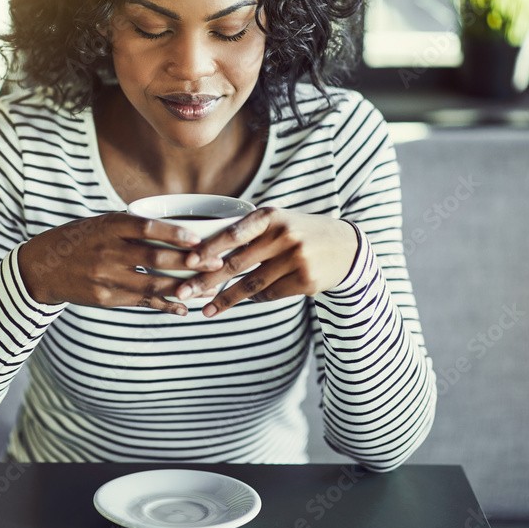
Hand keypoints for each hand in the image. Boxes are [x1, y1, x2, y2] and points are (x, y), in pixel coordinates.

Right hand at [17, 213, 221, 315]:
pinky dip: (164, 305)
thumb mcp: (102, 224)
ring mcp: (106, 277)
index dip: (173, 233)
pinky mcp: (105, 298)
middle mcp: (107, 251)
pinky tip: (183, 308)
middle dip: (188, 263)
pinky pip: (141, 303)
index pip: (145, 227)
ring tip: (208, 289)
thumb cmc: (82, 239)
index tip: (198, 238)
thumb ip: (134, 227)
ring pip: (152, 285)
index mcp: (109, 226)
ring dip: (183, 288)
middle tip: (216, 263)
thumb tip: (180, 229)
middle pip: (154, 258)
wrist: (43, 267)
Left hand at [174, 208, 359, 316]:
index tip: (188, 261)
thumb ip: (248, 232)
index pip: (234, 232)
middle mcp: (284, 235)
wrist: (346, 247)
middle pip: (237, 263)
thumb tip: (203, 257)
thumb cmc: (299, 232)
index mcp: (271, 216)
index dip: (209, 247)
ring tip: (206, 311)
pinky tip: (244, 300)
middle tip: (183, 293)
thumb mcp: (278, 221)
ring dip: (225, 299)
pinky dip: (254, 299)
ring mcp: (296, 259)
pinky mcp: (306, 280)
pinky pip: (270, 294)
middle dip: (206, 280)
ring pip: (252, 284)